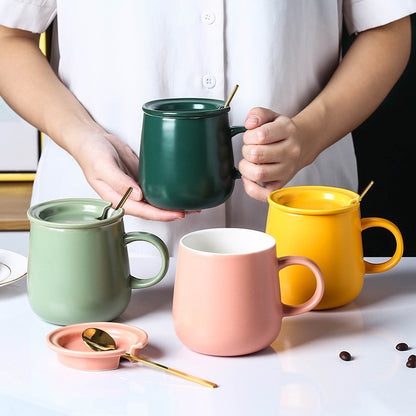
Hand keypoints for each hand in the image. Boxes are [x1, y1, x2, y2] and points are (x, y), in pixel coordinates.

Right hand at [73, 130, 187, 220]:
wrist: (91, 139)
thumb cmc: (91, 153)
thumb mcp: (103, 166)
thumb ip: (119, 182)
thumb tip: (138, 195)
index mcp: (118, 199)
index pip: (143, 211)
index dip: (161, 214)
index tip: (178, 213)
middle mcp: (129, 197)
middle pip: (153, 209)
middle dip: (172, 211)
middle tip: (192, 210)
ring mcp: (136, 188)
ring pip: (157, 200)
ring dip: (173, 202)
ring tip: (193, 203)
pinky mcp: (141, 178)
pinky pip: (156, 187)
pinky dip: (168, 190)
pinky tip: (180, 190)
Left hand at [239, 107, 309, 201]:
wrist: (303, 144)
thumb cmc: (283, 132)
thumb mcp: (272, 116)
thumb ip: (258, 113)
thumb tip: (249, 123)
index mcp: (287, 131)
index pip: (261, 135)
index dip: (248, 136)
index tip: (250, 136)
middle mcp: (290, 152)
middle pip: (257, 155)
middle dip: (246, 150)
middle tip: (249, 149)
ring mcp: (287, 170)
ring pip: (259, 174)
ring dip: (245, 168)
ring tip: (249, 162)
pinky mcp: (282, 184)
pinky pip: (264, 194)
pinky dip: (251, 188)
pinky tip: (248, 178)